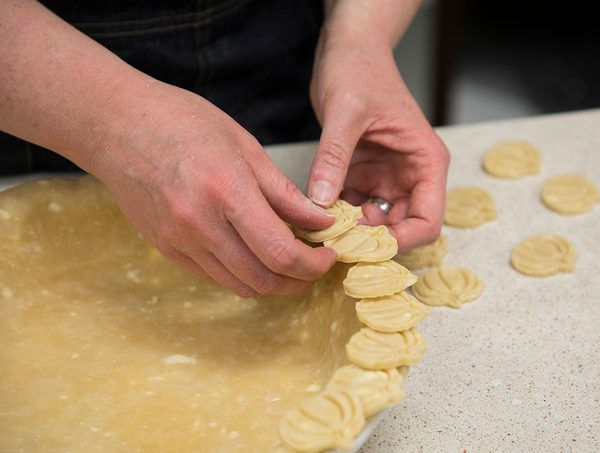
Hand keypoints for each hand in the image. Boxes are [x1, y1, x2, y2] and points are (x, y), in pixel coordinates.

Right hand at [89, 80, 335, 295]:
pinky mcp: (166, 249)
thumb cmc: (182, 122)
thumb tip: (322, 221)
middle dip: (299, 280)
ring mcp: (179, 242)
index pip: (280, 252)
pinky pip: (215, 276)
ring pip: (239, 285)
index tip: (330, 254)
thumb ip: (285, 192)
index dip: (314, 264)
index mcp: (225, 191)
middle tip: (316, 263)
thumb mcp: (245, 146)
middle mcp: (199, 224)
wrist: (115, 126)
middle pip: (263, 279)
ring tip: (289, 259)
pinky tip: (254, 252)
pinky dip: (243, 273)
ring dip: (273, 282)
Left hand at [307, 38, 449, 250]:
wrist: (348, 49)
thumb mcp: (345, 112)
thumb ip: (334, 157)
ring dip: (350, 231)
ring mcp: (385, 177)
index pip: (428, 219)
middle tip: (335, 244)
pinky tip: (313, 217)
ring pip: (373, 222)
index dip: (403, 241)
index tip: (368, 247)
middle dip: (371, 240)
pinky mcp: (362, 175)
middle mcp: (409, 175)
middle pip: (401, 227)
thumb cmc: (360, 69)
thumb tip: (321, 202)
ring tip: (320, 232)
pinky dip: (335, 216)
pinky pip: (350, 207)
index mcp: (425, 161)